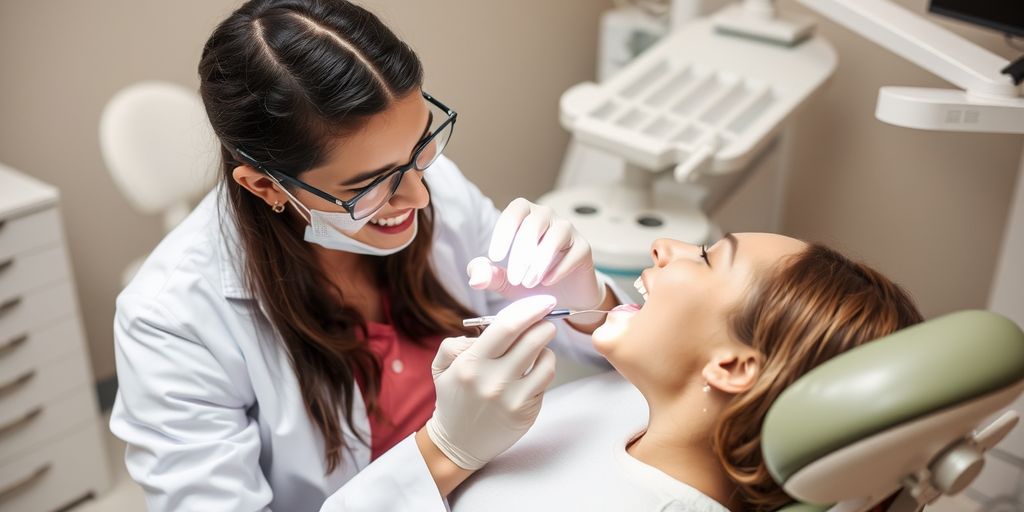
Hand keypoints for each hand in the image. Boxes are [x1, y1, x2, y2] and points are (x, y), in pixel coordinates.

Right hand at [425, 295, 558, 469]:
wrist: (458, 443)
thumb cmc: (453, 399)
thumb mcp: (442, 367)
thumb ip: (457, 342)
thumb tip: (485, 330)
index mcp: (470, 364)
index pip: (506, 327)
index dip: (528, 309)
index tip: (542, 301)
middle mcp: (492, 381)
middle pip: (532, 340)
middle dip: (544, 324)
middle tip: (545, 318)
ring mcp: (512, 398)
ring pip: (546, 359)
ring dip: (546, 346)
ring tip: (537, 346)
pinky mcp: (526, 412)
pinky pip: (545, 379)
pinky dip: (545, 367)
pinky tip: (535, 367)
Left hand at [468, 198, 604, 310]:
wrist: (563, 296)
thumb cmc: (531, 282)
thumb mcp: (505, 282)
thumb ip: (489, 276)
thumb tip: (475, 276)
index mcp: (525, 216)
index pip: (515, 211)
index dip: (504, 231)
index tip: (495, 257)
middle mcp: (547, 217)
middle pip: (534, 223)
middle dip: (521, 252)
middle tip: (514, 279)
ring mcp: (568, 230)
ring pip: (556, 234)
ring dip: (540, 260)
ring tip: (528, 283)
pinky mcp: (584, 247)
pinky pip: (573, 252)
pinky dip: (558, 268)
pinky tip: (547, 283)